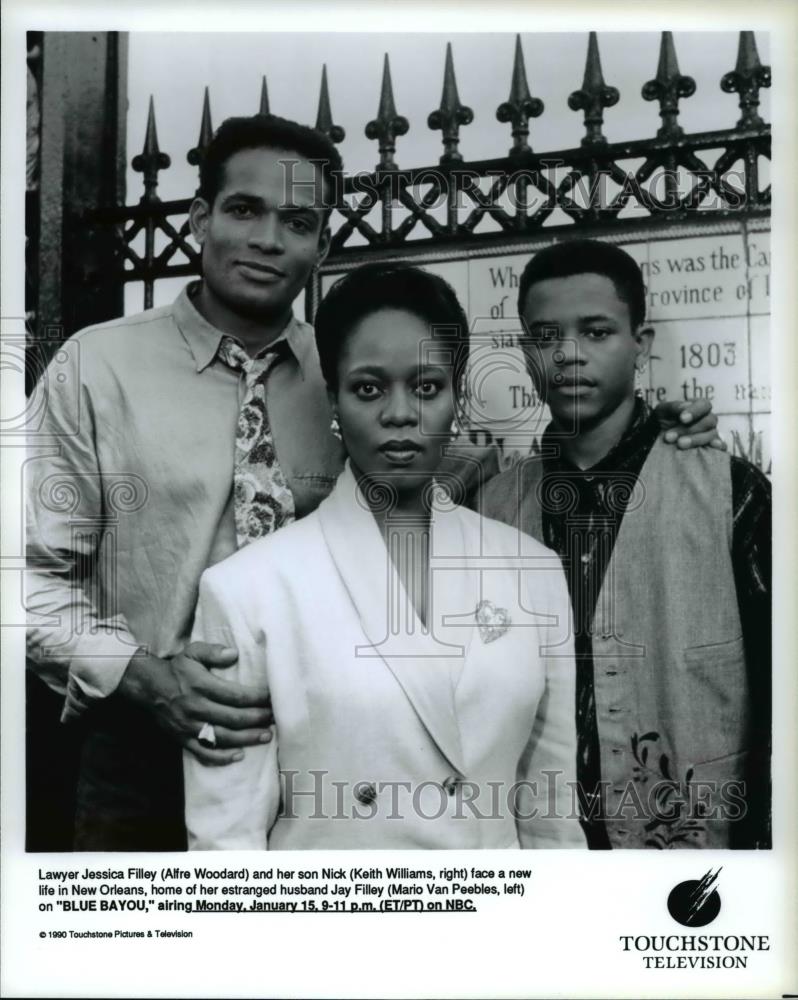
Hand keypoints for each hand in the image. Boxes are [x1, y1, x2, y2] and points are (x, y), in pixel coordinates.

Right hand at [117, 643, 273, 764]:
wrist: (149, 687)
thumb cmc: (178, 668)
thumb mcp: (193, 652)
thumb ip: (213, 651)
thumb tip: (234, 654)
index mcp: (201, 685)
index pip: (235, 695)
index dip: (256, 698)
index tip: (272, 698)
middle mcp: (196, 707)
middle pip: (233, 718)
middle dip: (257, 719)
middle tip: (275, 717)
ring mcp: (189, 726)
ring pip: (222, 737)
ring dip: (247, 739)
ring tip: (267, 736)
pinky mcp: (183, 739)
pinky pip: (203, 753)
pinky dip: (221, 758)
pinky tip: (239, 756)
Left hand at [654, 398, 726, 450]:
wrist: (656, 439)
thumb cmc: (661, 421)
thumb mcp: (662, 411)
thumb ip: (673, 407)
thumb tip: (684, 407)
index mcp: (698, 407)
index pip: (704, 405)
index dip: (695, 411)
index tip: (682, 418)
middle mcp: (707, 419)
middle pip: (708, 421)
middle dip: (689, 429)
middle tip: (670, 437)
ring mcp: (711, 433)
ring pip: (712, 434)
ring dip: (696, 440)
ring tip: (680, 444)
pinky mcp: (712, 447)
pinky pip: (722, 446)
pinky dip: (720, 446)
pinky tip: (713, 447)